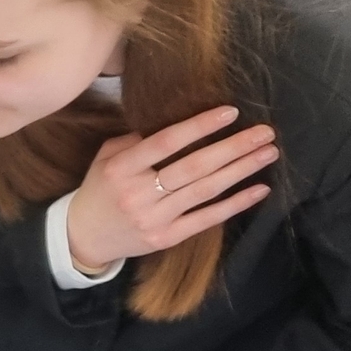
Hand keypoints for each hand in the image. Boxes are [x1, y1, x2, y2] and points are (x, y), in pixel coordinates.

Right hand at [64, 107, 276, 273]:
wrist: (82, 237)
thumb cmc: (100, 189)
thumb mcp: (106, 159)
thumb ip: (136, 141)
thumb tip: (178, 126)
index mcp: (121, 169)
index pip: (166, 143)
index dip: (199, 127)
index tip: (230, 113)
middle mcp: (137, 194)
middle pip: (193, 167)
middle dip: (233, 147)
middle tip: (264, 132)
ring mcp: (153, 219)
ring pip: (205, 190)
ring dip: (241, 170)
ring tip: (268, 153)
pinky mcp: (165, 238)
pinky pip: (206, 219)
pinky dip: (235, 204)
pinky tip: (259, 190)